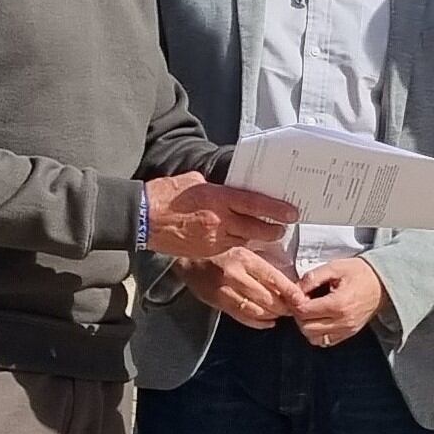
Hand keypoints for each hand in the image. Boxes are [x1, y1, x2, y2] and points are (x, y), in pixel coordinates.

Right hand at [144, 174, 296, 259]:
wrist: (141, 219)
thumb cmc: (166, 195)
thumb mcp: (194, 181)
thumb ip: (217, 187)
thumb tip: (230, 189)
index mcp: (218, 199)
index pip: (255, 205)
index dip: (276, 210)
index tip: (292, 213)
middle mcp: (220, 221)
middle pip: (257, 229)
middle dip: (274, 230)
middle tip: (283, 227)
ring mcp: (213, 239)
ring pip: (246, 241)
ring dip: (257, 238)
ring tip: (266, 234)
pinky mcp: (206, 252)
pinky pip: (230, 248)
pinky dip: (239, 244)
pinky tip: (240, 239)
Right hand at [177, 246, 305, 328]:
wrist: (187, 260)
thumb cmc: (218, 252)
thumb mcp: (243, 247)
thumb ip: (262, 262)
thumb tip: (287, 277)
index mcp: (245, 258)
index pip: (273, 278)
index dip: (290, 291)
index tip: (301, 299)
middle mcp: (235, 275)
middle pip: (266, 298)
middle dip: (284, 307)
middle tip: (295, 309)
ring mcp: (224, 291)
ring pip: (255, 310)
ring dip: (272, 315)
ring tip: (282, 314)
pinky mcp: (217, 302)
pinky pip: (241, 317)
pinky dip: (257, 322)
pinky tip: (267, 321)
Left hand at [294, 257, 387, 348]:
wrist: (382, 284)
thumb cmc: (360, 273)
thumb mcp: (336, 267)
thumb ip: (313, 277)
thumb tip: (295, 288)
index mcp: (338, 304)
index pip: (304, 311)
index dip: (295, 302)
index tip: (298, 294)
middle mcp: (342, 321)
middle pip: (306, 327)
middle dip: (299, 315)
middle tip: (302, 302)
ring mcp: (347, 330)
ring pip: (313, 338)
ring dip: (306, 326)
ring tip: (311, 311)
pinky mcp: (349, 333)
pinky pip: (325, 341)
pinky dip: (317, 333)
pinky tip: (319, 319)